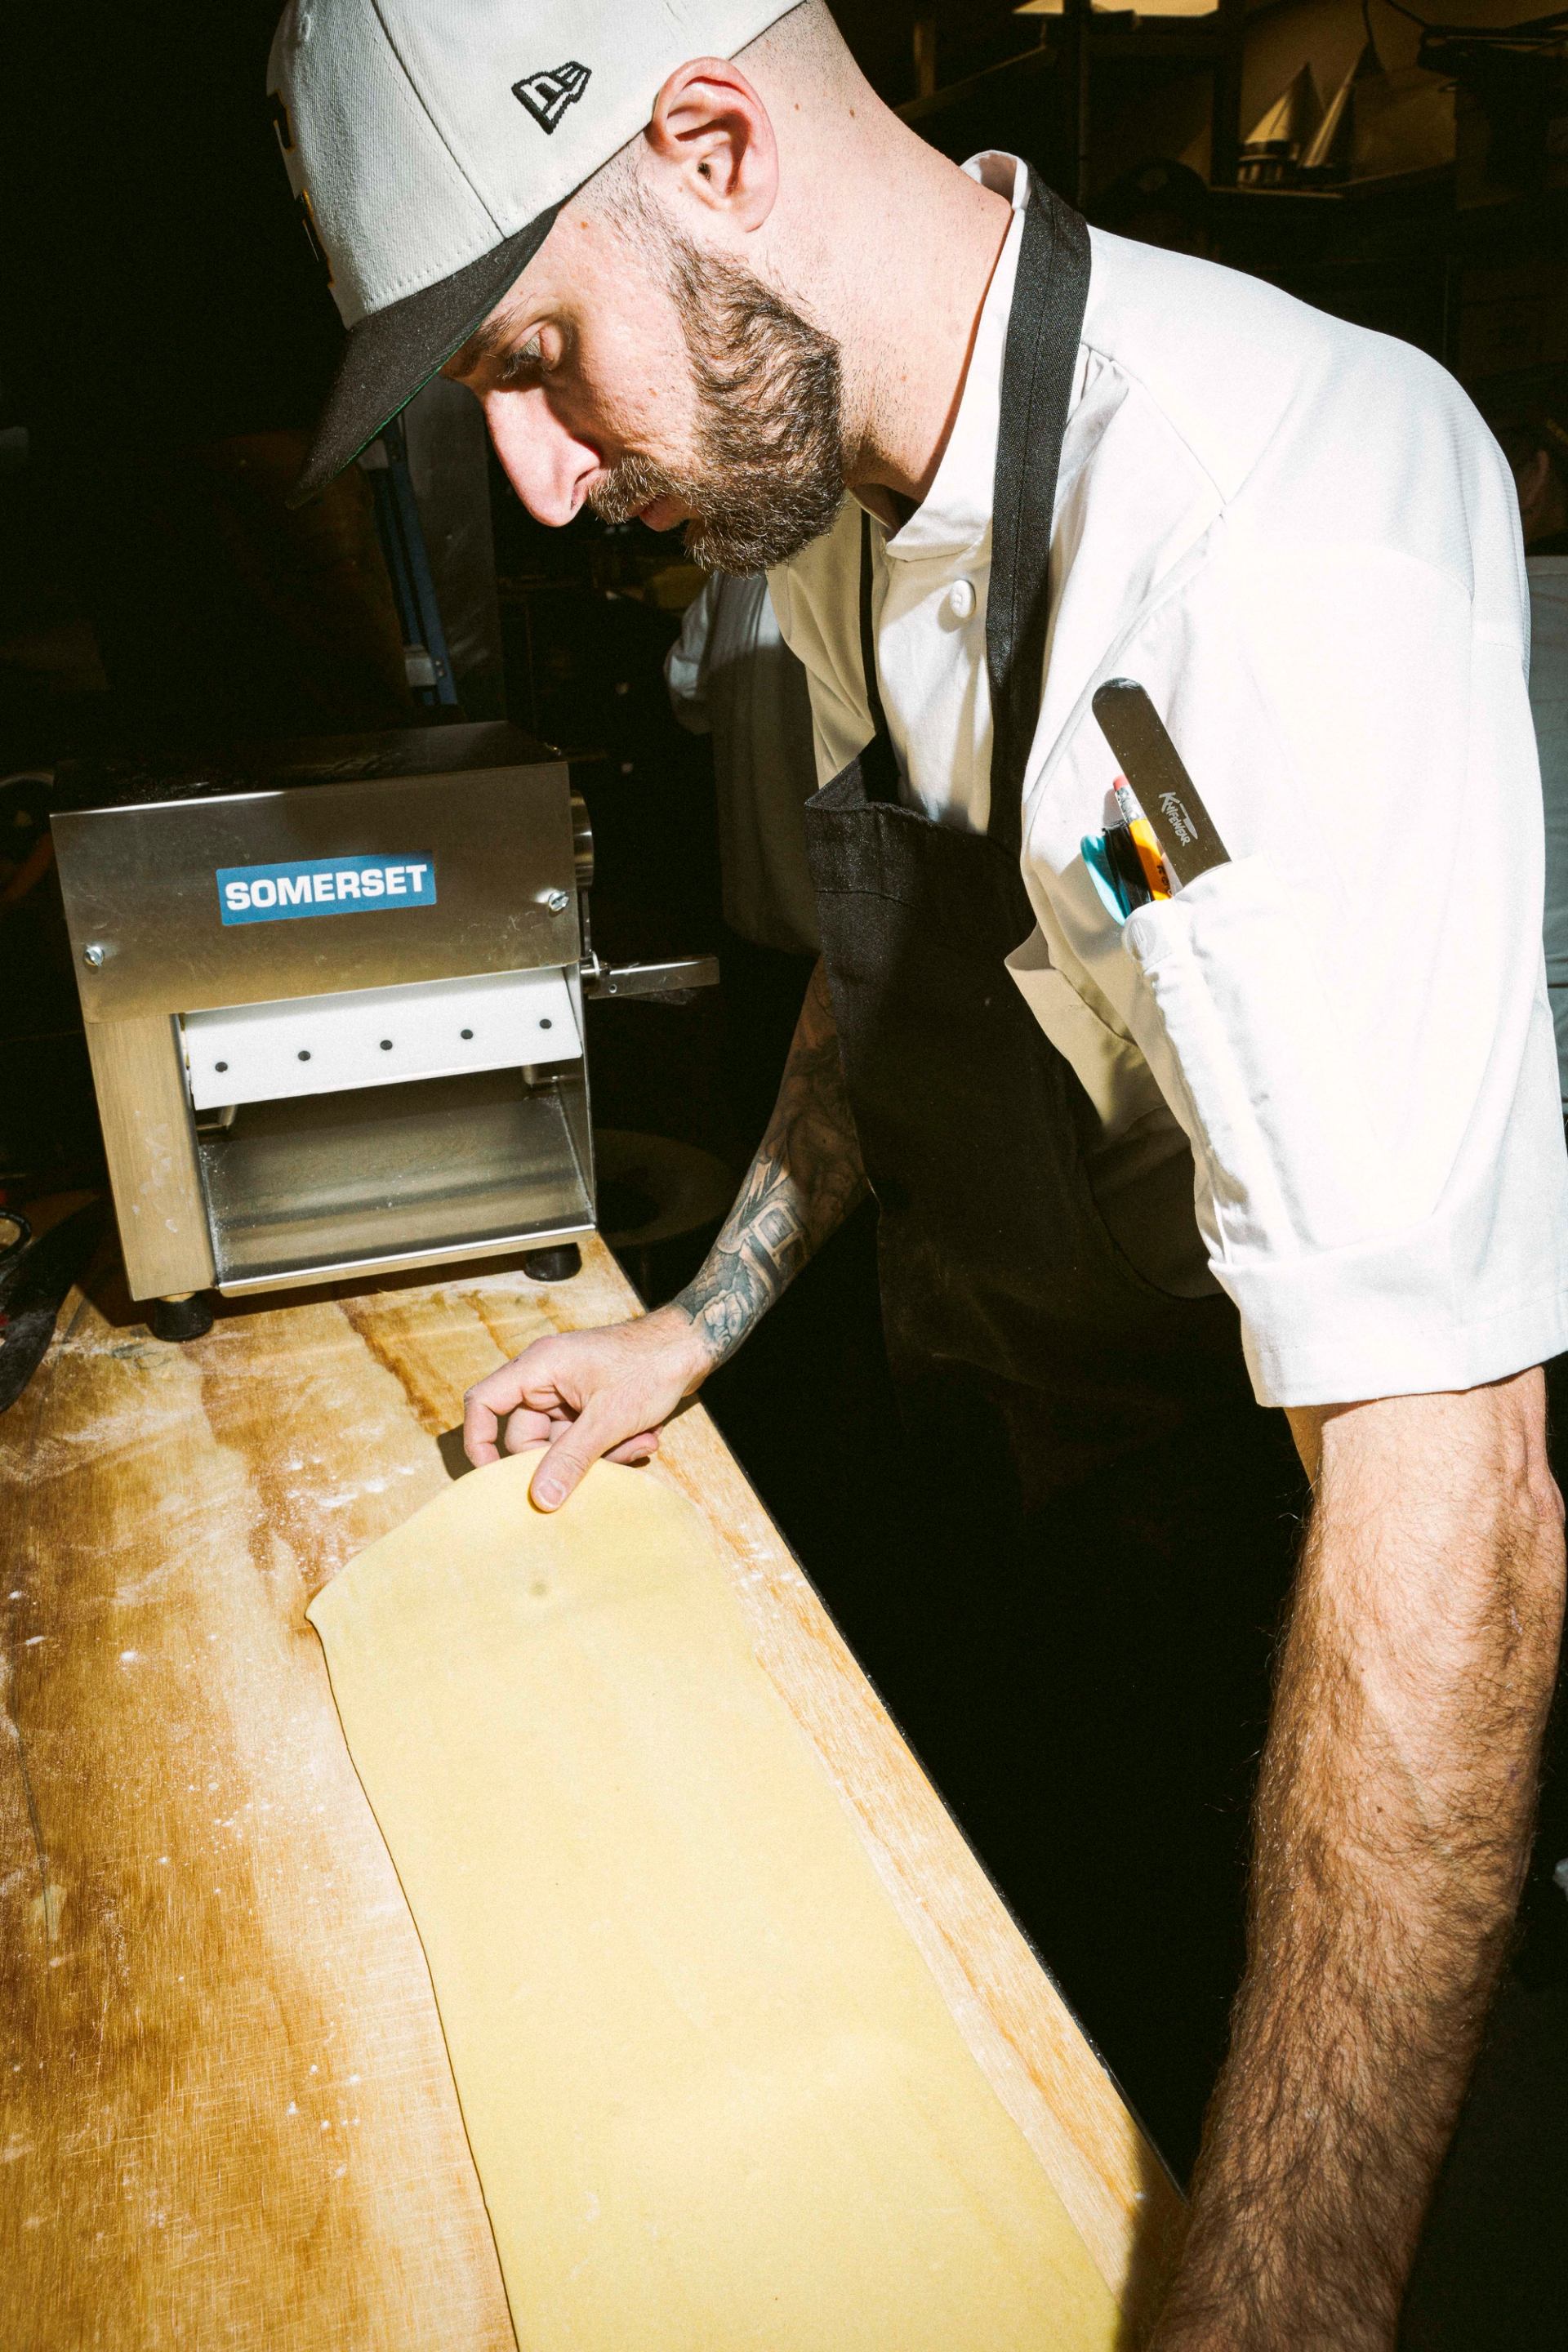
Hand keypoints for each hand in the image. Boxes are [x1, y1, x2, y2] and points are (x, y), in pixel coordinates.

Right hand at [462, 1304, 710, 1506]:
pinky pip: (585, 1438)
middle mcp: (546, 1379)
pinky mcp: (590, 1403)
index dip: (479, 1442)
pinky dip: (612, 1445)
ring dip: (601, 1453)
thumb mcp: (608, 1419)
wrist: (692, 1345)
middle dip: (567, 1458)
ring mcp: (569, 1392)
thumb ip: (571, 1459)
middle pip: (528, 1436)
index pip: (484, 1403)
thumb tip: (540, 1499)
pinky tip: (645, 1437)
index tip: (494, 1481)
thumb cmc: (650, 1366)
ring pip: (563, 1443)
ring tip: (640, 1442)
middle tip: (608, 1462)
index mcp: (538, 1368)